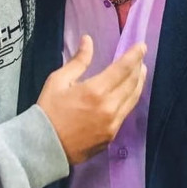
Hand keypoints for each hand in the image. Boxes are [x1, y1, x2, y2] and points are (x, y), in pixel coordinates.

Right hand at [37, 35, 146, 164]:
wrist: (44, 147)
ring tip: (140, 72)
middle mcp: (109, 107)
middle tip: (141, 58)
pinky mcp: (111, 136)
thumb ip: (78, 61)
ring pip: (132, 100)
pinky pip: (125, 113)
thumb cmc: (49, 110)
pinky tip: (128, 93)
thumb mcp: (58, 81)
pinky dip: (130, 99)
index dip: (134, 56)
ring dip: (138, 84)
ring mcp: (112, 124)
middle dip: (138, 68)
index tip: (142, 46)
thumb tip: (88, 40)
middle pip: (132, 84)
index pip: (123, 69)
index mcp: (95, 91)